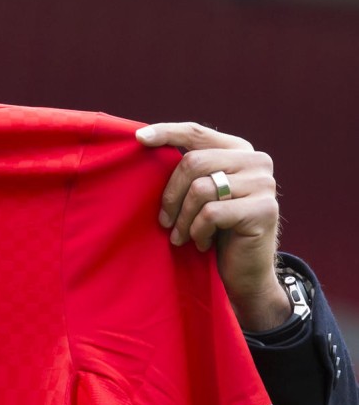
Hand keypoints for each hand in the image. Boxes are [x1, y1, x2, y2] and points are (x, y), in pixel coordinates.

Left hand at [136, 122, 290, 331]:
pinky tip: (202, 243)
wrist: (245, 272)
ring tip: (181, 236)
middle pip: (193, 162)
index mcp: (239, 150)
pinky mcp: (264, 210)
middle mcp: (256, 161)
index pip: (196, 133)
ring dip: (182, 218)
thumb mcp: (201, 194)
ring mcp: (264, 184)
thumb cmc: (215, 230)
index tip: (139, 138)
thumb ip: (189, 169)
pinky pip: (212, 213)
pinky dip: (198, 231)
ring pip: (201, 189)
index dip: (166, 132)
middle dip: (171, 194)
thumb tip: (143, 142)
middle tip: (164, 222)